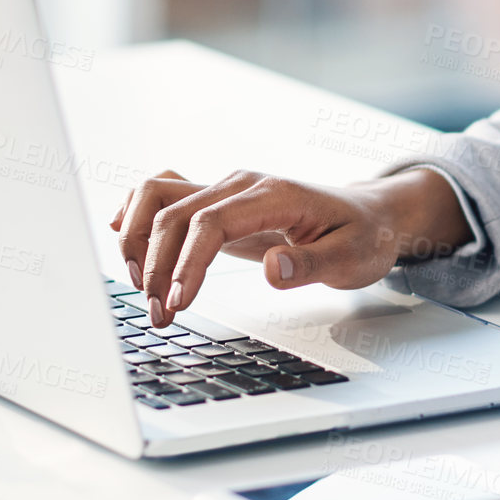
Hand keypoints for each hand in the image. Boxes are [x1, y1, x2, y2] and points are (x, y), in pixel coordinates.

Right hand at [110, 168, 472, 327]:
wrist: (368, 213)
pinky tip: (131, 249)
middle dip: (157, 266)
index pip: (212, 221)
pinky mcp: (215, 200)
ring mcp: (225, 187)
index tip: (179, 302)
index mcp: (274, 195)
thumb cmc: (362, 236)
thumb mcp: (353, 258)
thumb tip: (274, 269)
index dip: (188, 262)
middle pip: (175, 212)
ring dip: (139, 239)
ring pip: (157, 195)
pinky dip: (137, 217)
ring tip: (143, 288)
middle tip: (160, 315)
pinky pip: (162, 193)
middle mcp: (241, 183)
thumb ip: (313, 265)